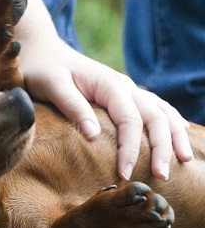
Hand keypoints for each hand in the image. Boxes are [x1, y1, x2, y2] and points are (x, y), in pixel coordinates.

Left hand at [20, 37, 192, 180]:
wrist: (42, 51)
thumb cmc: (43, 69)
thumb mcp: (52, 85)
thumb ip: (73, 106)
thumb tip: (94, 135)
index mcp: (108, 84)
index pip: (129, 120)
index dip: (131, 149)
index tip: (125, 174)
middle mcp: (124, 85)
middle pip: (155, 116)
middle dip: (162, 147)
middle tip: (163, 177)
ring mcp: (126, 89)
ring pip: (162, 111)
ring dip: (174, 136)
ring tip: (184, 161)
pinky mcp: (123, 94)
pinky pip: (155, 107)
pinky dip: (170, 121)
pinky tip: (179, 135)